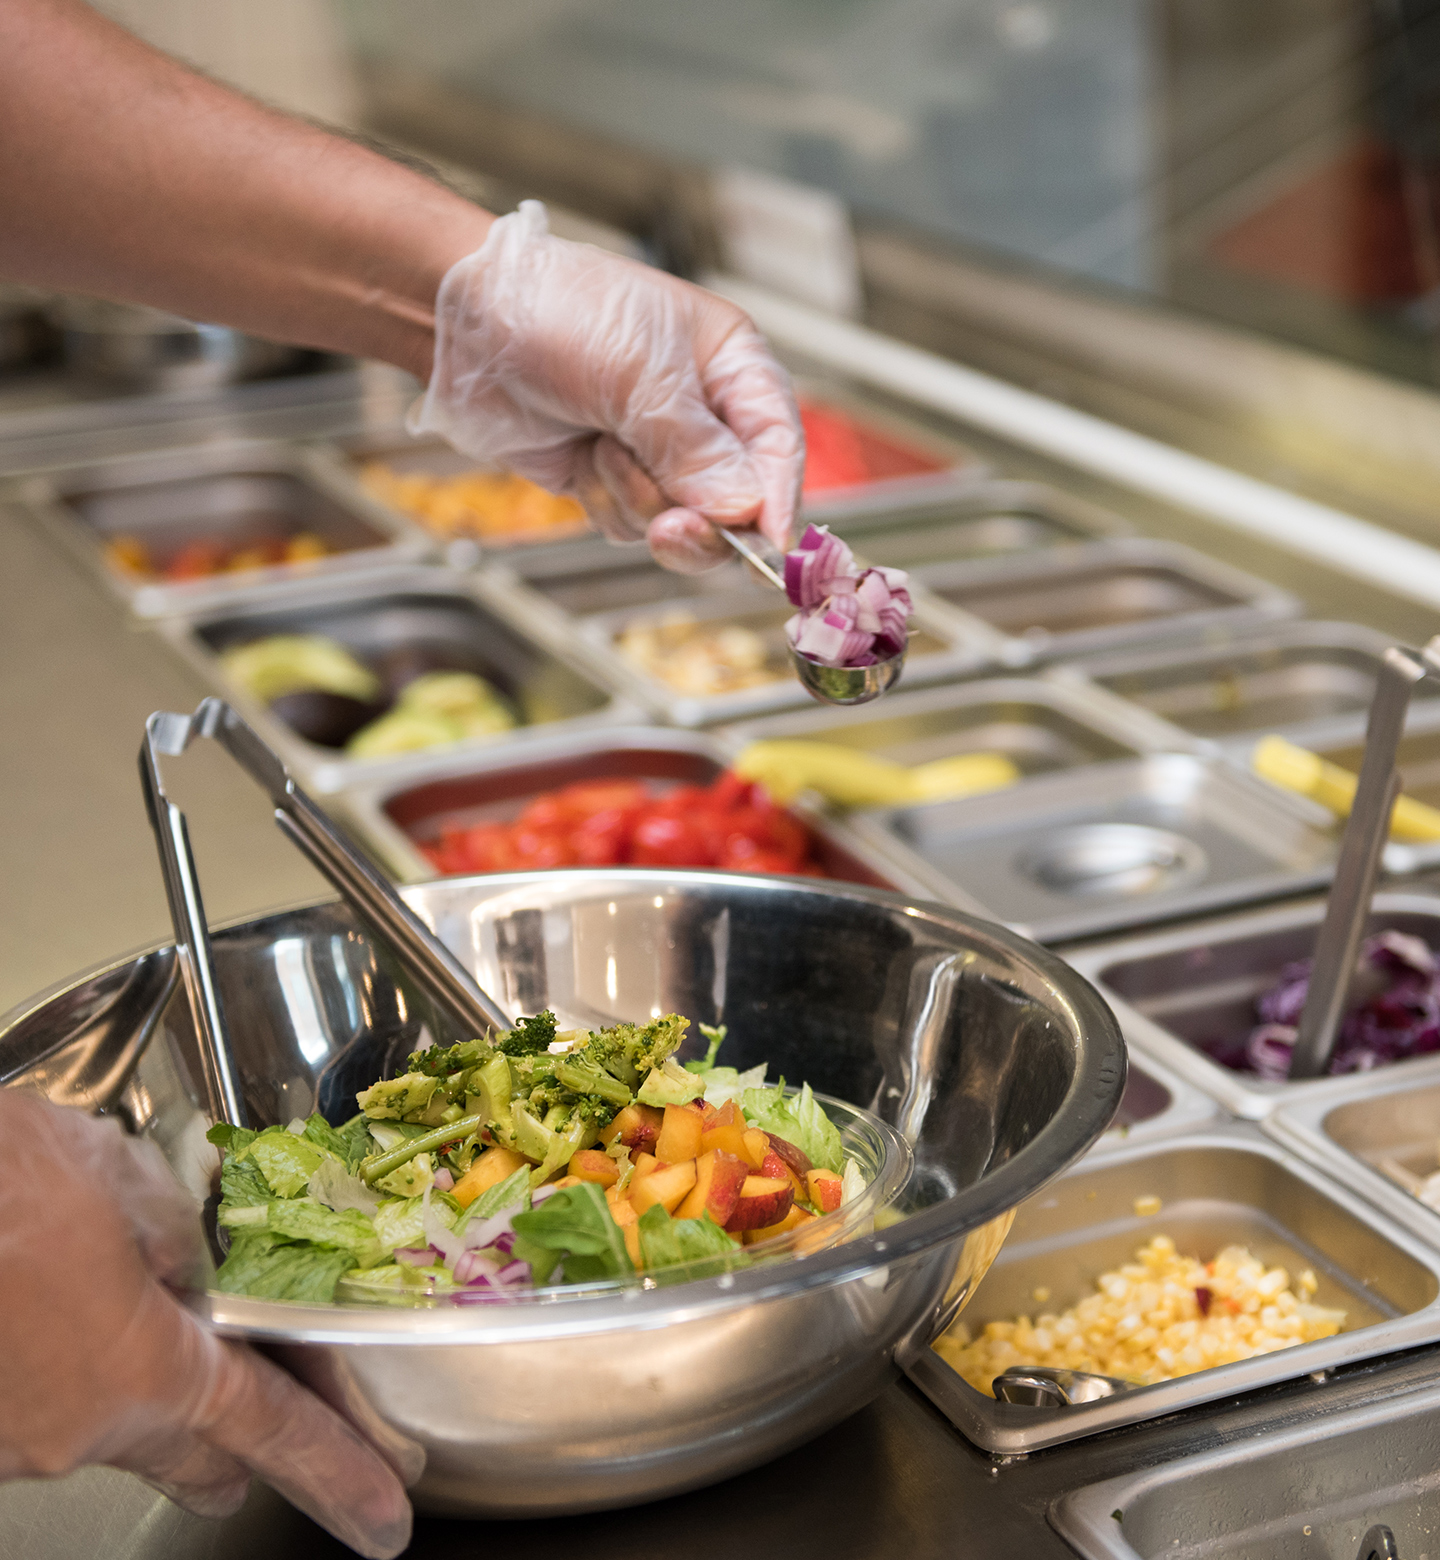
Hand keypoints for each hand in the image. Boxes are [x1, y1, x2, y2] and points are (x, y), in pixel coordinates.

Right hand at [0, 1090, 412, 1557]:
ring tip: (95, 1279)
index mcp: (145, 1372)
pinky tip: (45, 1291)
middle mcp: (78, 1432)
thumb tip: (192, 1269)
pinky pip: (43, 1402)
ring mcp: (13, 1444)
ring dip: (128, 1366)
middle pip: (195, 1453)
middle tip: (271, 1399)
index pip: (271, 1433)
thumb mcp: (120, 1179)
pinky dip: (64, 1357)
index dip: (338, 1473)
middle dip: (237, 1438)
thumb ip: (180, 1236)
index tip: (382, 1521)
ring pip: (107, 1419)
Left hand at [410, 201, 804, 572]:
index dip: (779, 500)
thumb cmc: (559, 313)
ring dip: (636, 499)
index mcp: (732, 367)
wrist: (466, 323)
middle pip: (736, 503)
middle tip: (669, 528)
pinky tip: (579, 457)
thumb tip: (745, 510)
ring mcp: (655, 450)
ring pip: (680, 523)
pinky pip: (629, 524)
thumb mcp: (641, 375)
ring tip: (601, 446)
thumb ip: (698, 450)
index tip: (770, 544)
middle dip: (699, 520)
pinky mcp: (611, 477)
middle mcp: (702, 414)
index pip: (779, 446)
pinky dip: (603, 500)